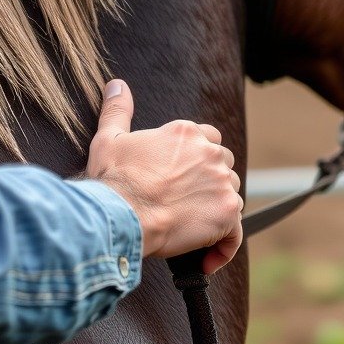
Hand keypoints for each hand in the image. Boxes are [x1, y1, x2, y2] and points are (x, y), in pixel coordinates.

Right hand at [86, 79, 243, 273]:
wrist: (120, 216)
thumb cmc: (113, 180)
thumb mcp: (109, 138)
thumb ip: (118, 109)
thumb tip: (117, 85)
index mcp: (184, 133)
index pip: (208, 137)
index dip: (197, 156)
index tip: (183, 173)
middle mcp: (208, 153)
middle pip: (222, 164)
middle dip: (209, 181)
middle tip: (185, 200)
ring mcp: (220, 183)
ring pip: (230, 195)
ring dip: (215, 210)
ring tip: (190, 228)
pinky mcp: (225, 214)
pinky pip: (235, 233)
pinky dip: (223, 247)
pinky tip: (204, 259)